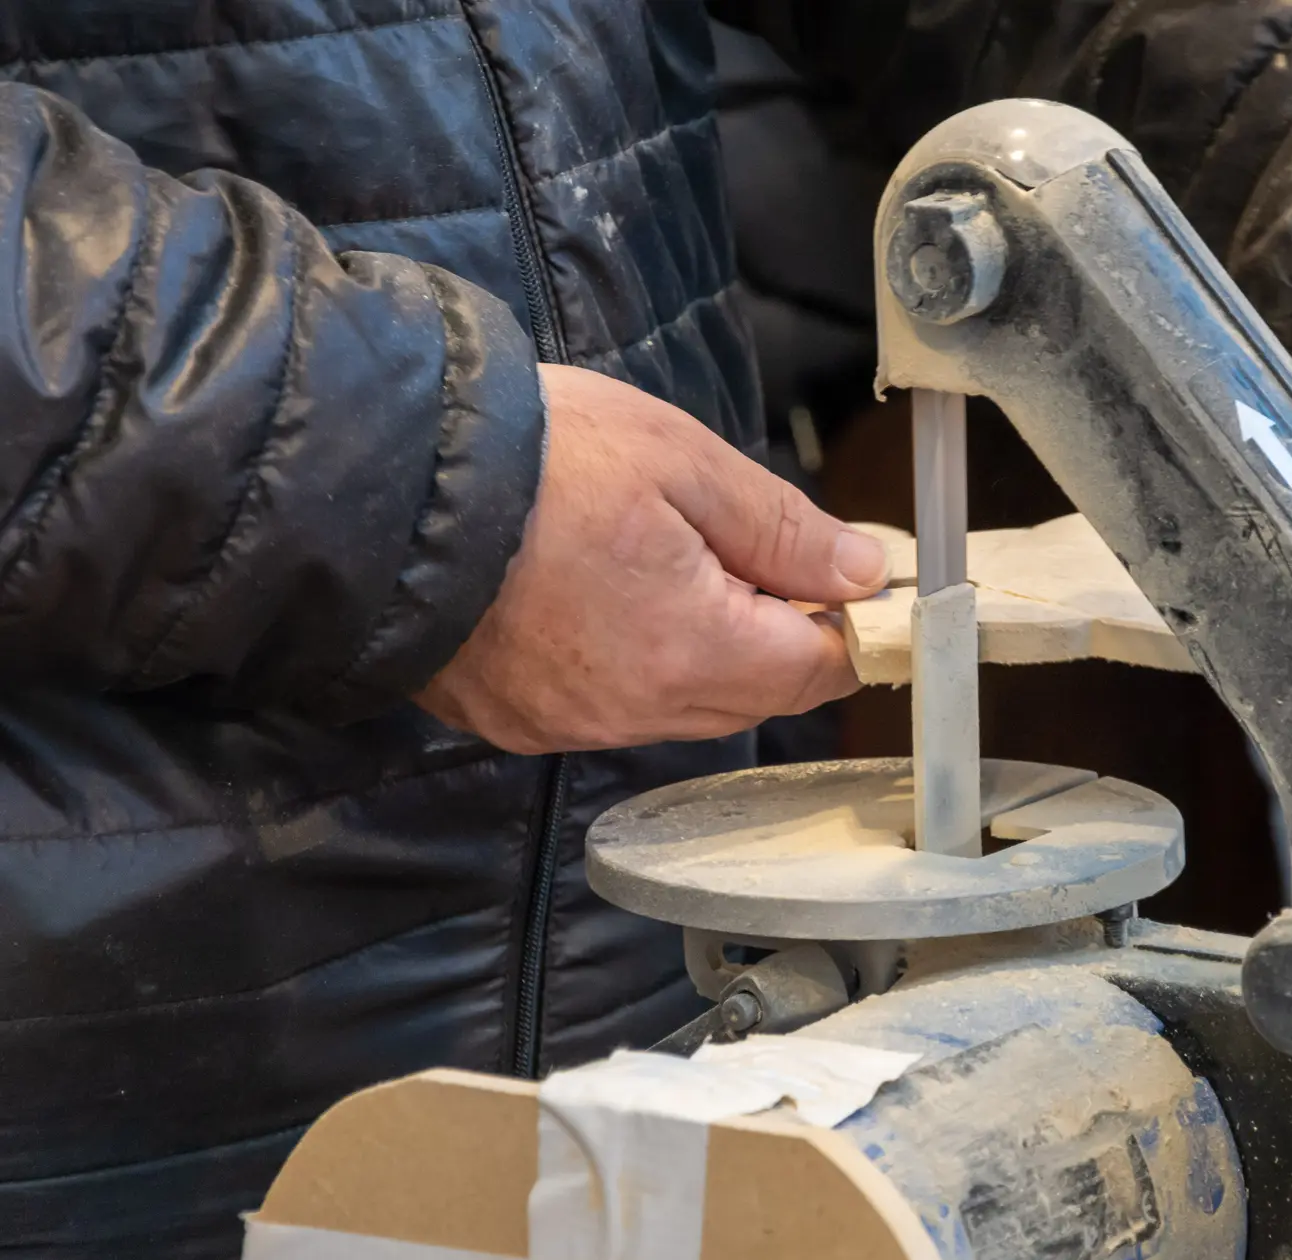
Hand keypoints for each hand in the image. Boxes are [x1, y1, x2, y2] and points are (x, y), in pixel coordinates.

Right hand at [415, 365, 887, 752]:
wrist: (380, 476)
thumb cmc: (533, 458)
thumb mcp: (682, 464)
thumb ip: (783, 530)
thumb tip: (863, 573)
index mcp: (691, 650)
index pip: (817, 671)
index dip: (843, 622)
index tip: (839, 573)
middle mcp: (634, 710)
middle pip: (753, 696)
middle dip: (775, 633)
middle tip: (746, 547)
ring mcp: (568, 722)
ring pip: (682, 704)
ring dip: (701, 647)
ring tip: (662, 556)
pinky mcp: (515, 718)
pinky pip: (608, 706)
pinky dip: (629, 660)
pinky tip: (600, 594)